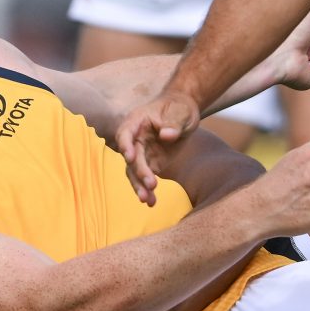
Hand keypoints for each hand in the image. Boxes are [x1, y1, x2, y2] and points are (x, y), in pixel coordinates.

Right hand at [114, 86, 202, 204]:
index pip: (125, 133)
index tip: (129, 157)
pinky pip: (145, 179)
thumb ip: (174, 123)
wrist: (183, 112)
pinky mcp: (150, 163)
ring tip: (148, 200)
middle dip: (139, 172)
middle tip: (150, 185)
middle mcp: (135, 138)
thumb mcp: (181, 112)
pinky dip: (148, 191)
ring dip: (139, 186)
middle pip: (131, 158)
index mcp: (137, 121)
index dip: (125, 145)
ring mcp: (141, 152)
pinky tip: (152, 203)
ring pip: (134, 172)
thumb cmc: (180, 107)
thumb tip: (166, 136)